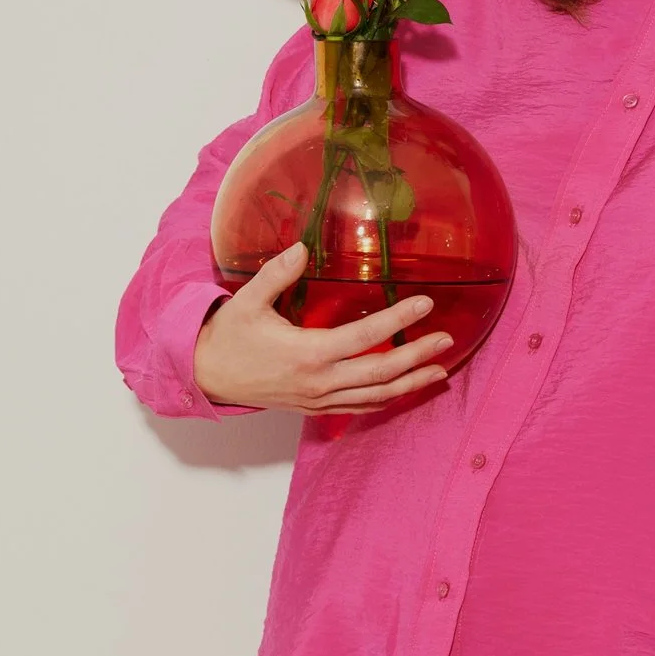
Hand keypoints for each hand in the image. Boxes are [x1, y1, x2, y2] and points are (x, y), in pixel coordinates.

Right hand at [194, 241, 452, 414]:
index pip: (366, 336)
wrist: (208, 376)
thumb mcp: (247, 302)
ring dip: (411, 383)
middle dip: (418, 356)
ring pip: (376, 396)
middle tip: (446, 339)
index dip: (398, 320)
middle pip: (381, 371)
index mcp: (308, 353)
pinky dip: (387, 399)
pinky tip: (405, 389)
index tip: (425, 304)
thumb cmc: (228, 338)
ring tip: (440, 370)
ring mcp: (320, 399)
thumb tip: (301, 247)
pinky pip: (360, 407)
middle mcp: (320, 381)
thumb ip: (276, 274)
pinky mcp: (316, 407)